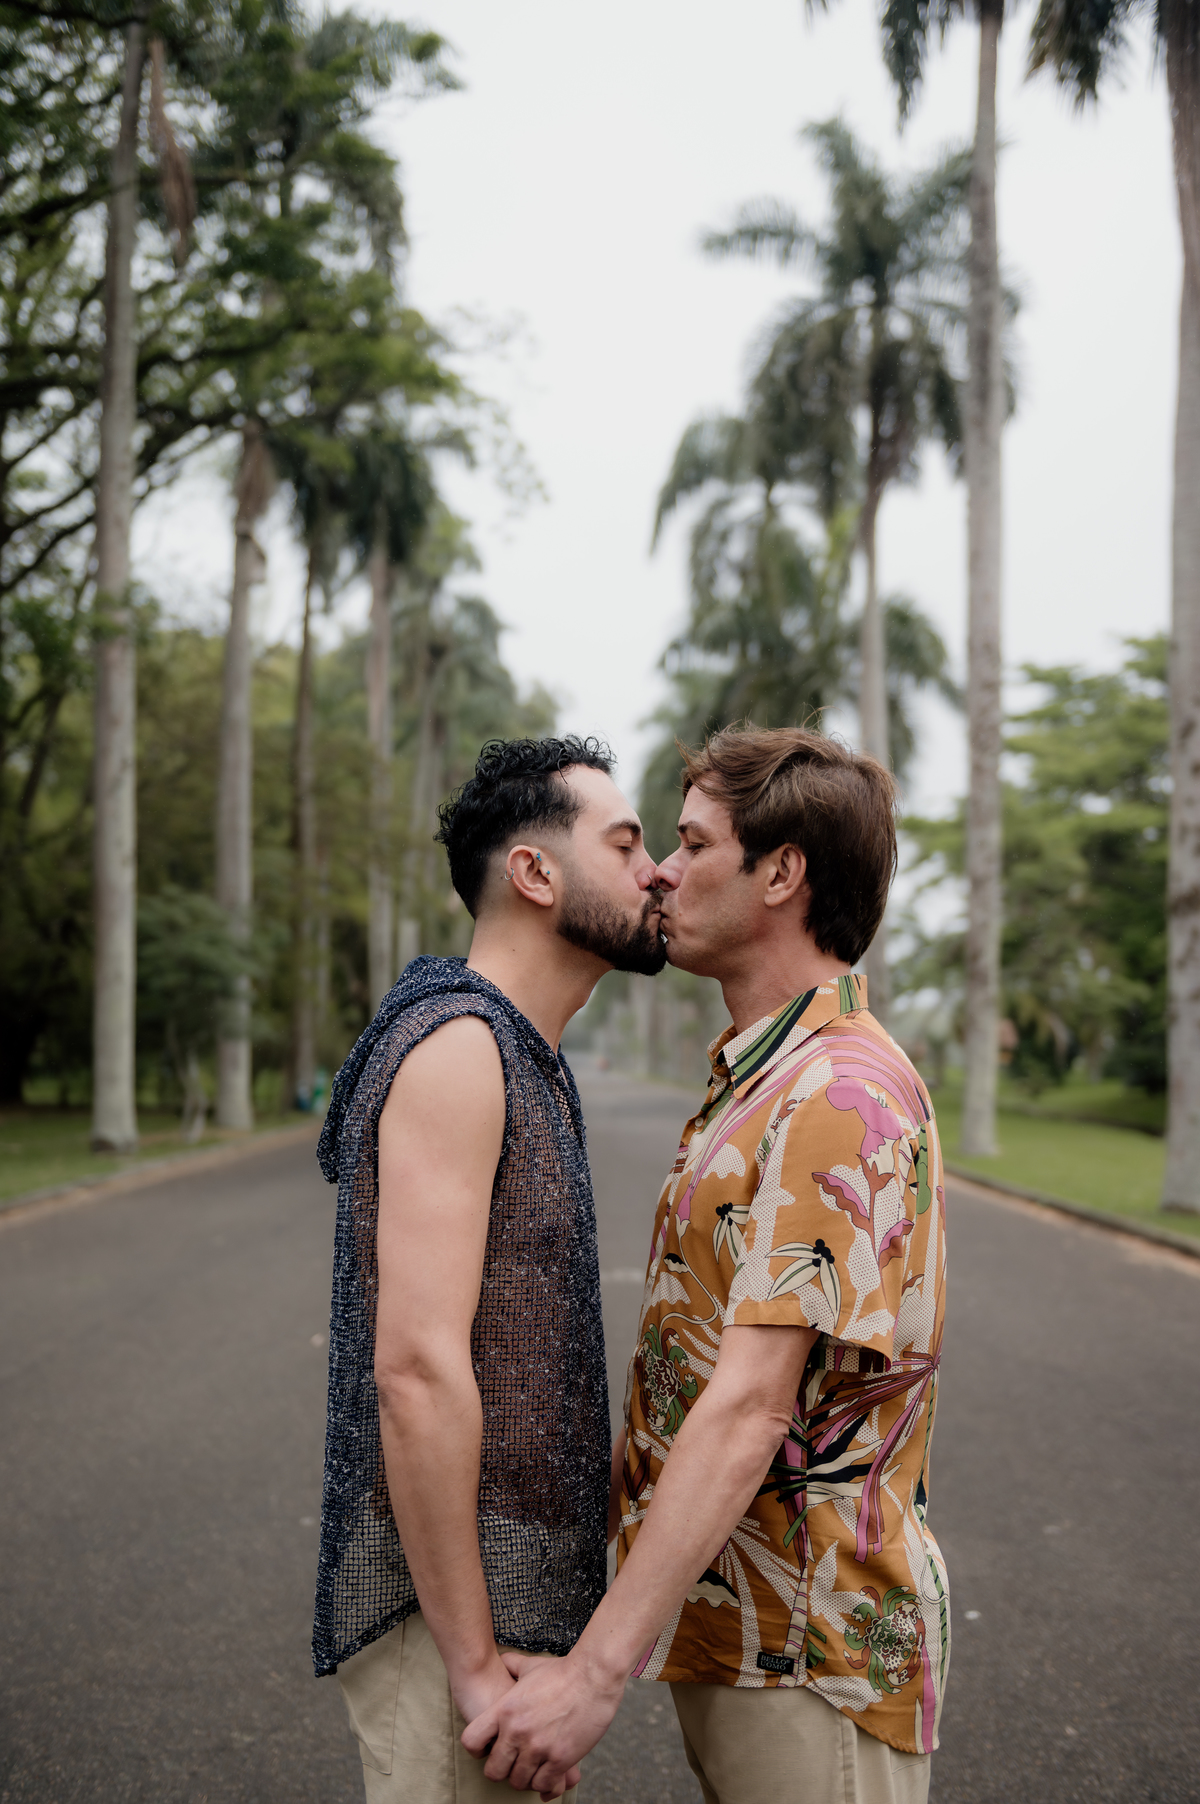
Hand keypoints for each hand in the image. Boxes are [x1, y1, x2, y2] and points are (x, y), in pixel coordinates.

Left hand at [461, 1648, 625, 1798]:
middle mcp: (517, 1731)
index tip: (488, 1749)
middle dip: (502, 1771)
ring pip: (519, 1781)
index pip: (471, 1741)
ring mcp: (538, 1747)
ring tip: (531, 1770)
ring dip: (525, 1778)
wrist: (593, 1675)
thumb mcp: (531, 1666)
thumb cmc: (563, 1670)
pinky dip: (544, 1784)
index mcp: (505, 1710)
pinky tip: (547, 1776)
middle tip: (513, 1764)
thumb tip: (502, 1659)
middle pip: (494, 1771)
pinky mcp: (560, 1758)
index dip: (477, 1750)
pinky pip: (543, 1785)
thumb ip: (512, 1665)